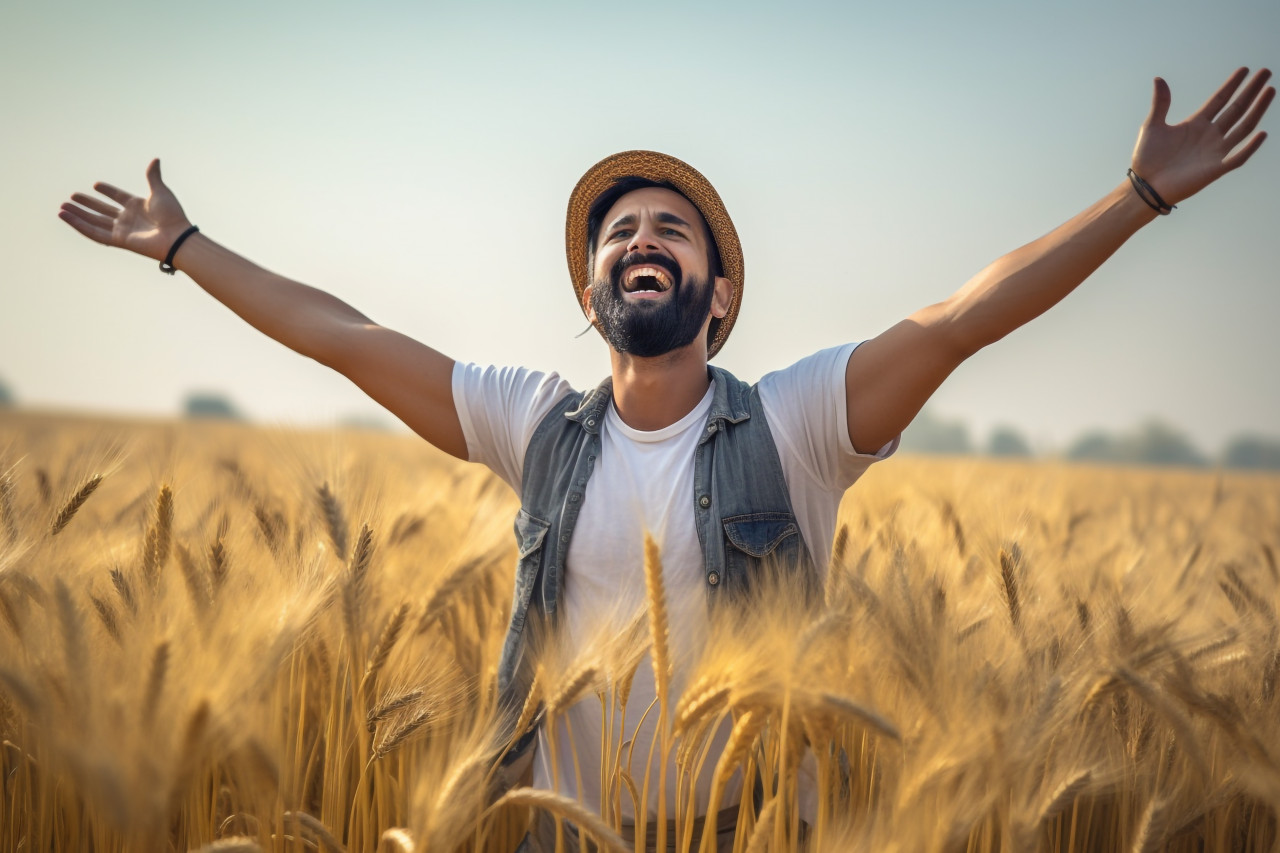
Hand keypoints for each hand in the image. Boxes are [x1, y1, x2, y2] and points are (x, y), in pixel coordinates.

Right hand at [58, 159, 192, 261]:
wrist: (176, 236)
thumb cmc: (172, 215)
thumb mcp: (160, 191)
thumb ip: (152, 176)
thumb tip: (155, 159)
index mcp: (138, 206)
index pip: (118, 197)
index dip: (108, 191)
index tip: (96, 184)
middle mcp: (128, 219)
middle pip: (102, 211)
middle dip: (87, 205)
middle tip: (71, 197)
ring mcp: (123, 230)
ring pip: (95, 222)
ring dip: (78, 215)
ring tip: (62, 207)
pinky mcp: (118, 240)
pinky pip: (95, 233)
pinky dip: (79, 225)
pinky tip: (66, 217)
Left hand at [1130, 67, 1273, 205]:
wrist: (1145, 187)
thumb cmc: (1147, 159)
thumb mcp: (1152, 126)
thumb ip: (1160, 103)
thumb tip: (1159, 79)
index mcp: (1196, 124)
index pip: (1220, 100)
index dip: (1232, 85)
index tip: (1245, 69)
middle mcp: (1210, 135)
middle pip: (1236, 109)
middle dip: (1251, 90)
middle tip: (1266, 72)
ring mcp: (1215, 151)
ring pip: (1243, 127)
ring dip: (1257, 109)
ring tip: (1269, 90)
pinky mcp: (1215, 169)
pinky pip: (1238, 157)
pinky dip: (1250, 147)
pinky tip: (1261, 133)